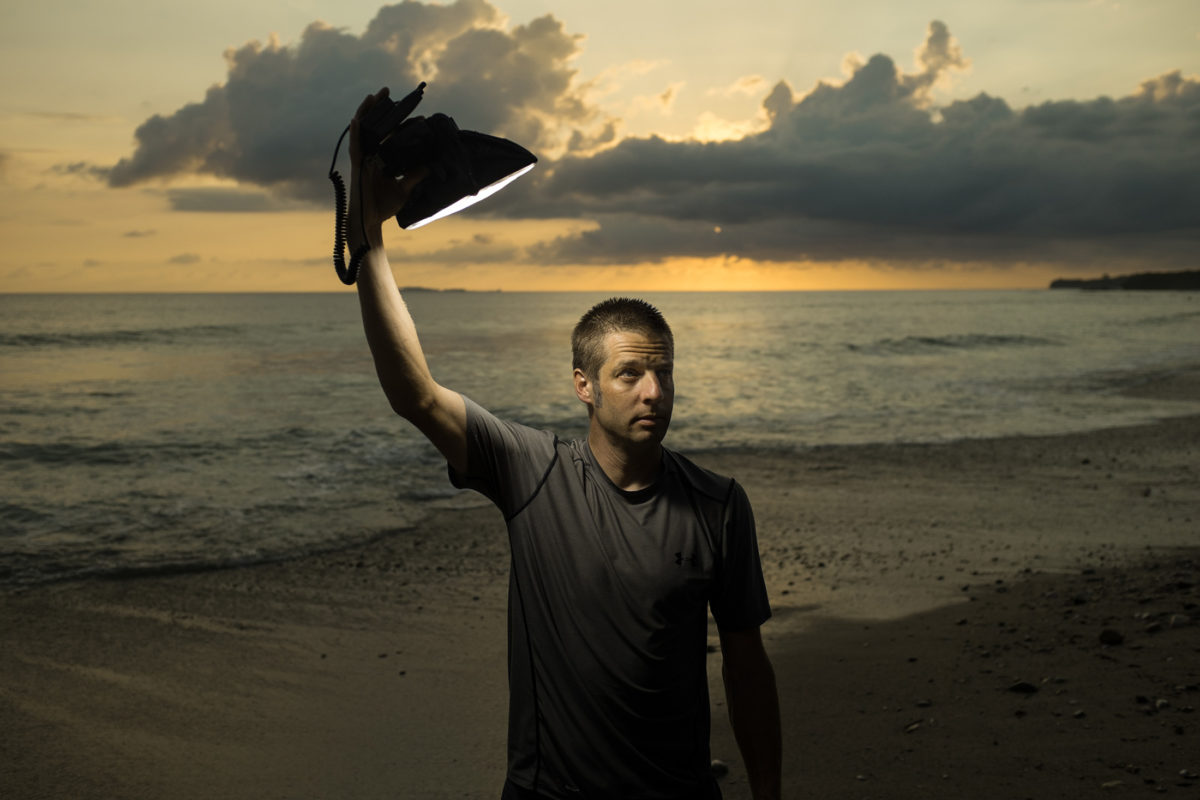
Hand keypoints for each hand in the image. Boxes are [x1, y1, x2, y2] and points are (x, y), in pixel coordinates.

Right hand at [348, 87, 428, 250]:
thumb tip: (429, 166)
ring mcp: (361, 159)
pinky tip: (357, 120)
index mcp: (380, 159)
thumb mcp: (404, 189)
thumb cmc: (383, 207)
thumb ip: (414, 176)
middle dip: (380, 109)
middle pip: (375, 127)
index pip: (390, 136)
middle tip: (388, 91)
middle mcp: (369, 155)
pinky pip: (354, 146)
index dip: (401, 125)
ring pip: (363, 131)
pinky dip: (355, 133)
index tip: (418, 117)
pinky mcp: (356, 166)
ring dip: (367, 112)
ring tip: (374, 95)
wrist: (370, 222)